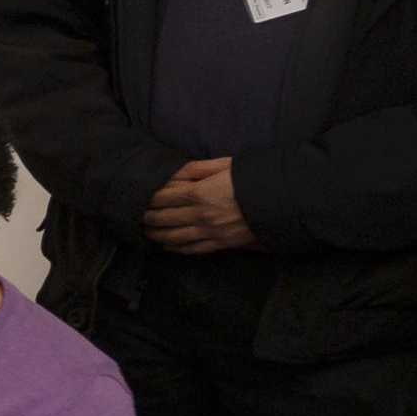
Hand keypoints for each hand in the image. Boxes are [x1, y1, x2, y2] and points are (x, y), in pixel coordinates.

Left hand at [138, 158, 256, 251]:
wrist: (278, 200)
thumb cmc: (250, 179)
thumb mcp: (224, 165)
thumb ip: (196, 168)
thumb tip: (174, 172)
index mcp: (198, 193)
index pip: (163, 198)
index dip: (149, 198)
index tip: (140, 198)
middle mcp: (200, 215)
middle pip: (163, 218)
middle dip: (147, 217)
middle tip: (138, 216)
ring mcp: (209, 231)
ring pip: (174, 237)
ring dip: (156, 235)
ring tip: (146, 232)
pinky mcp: (221, 244)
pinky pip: (194, 249)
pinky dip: (177, 249)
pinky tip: (167, 247)